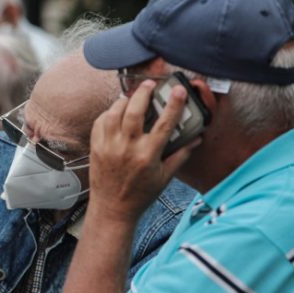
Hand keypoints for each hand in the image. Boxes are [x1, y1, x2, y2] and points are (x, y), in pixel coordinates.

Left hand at [88, 80, 198, 224]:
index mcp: (148, 155)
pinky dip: (109, 112)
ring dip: (124, 100)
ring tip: (133, 95)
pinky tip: (117, 110)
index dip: (173, 104)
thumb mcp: (165, 177)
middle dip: (143, 93)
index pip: (164, 124)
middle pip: (134, 111)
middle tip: (150, 84)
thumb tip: (197, 138)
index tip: (178, 90)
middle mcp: (127, 148)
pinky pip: (101, 122)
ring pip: (114, 113)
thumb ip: (181, 155)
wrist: (112, 208)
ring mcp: (109, 146)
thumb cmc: (141, 194)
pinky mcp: (96, 147)